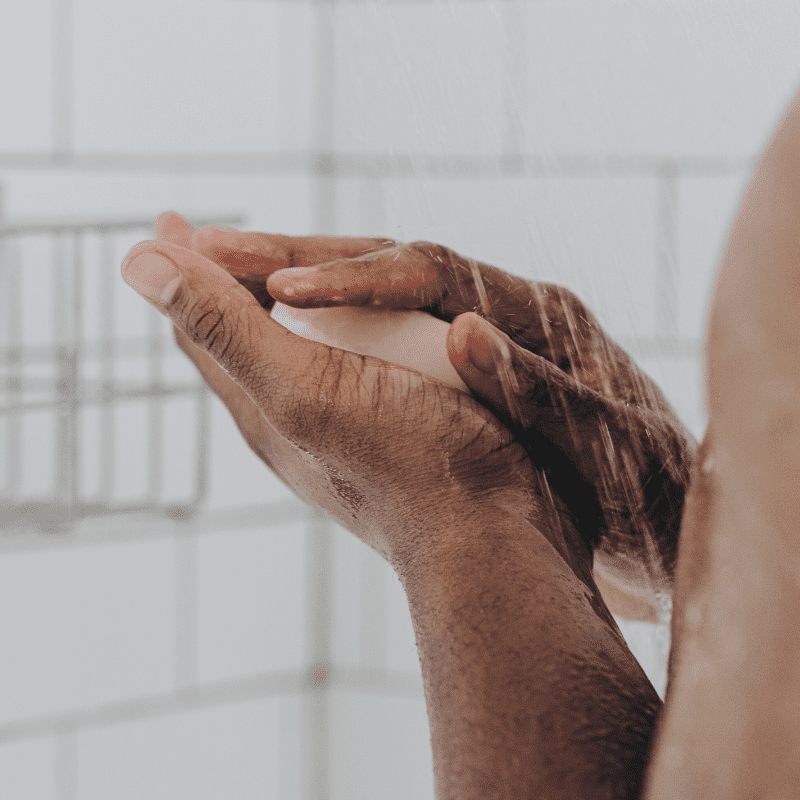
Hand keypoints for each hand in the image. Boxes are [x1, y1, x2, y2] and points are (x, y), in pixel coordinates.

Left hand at [123, 219, 594, 589]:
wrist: (484, 529)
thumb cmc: (403, 460)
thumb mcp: (302, 386)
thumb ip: (226, 327)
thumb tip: (135, 263)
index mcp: (262, 404)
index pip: (199, 327)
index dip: (180, 269)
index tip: (168, 221)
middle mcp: (294, 415)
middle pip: (242, 336)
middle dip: (224, 280)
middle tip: (214, 236)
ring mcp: (342, 422)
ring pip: (297, 347)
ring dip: (282, 300)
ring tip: (277, 266)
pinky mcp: (390, 423)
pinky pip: (348, 361)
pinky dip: (337, 324)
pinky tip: (357, 316)